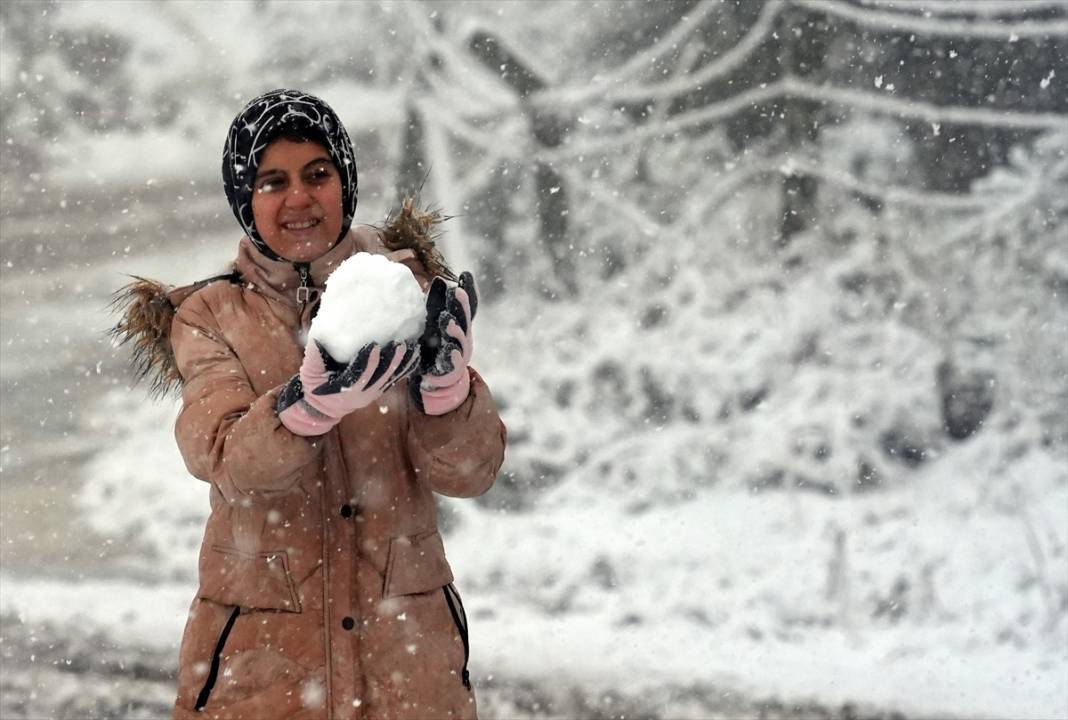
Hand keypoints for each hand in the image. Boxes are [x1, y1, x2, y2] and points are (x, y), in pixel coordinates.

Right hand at [278, 338, 419, 435]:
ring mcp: (374, 393)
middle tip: (400, 344)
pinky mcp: (380, 390)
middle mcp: (363, 393)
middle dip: (392, 360)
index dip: (368, 361)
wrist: (324, 407)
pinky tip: (415, 355)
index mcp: (345, 389)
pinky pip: (395, 379)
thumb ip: (313, 356)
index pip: (360, 375)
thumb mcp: (309, 373)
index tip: (374, 345)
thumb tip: (317, 336)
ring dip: (402, 363)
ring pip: (391, 378)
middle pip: (381, 377)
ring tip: (412, 347)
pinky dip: (406, 367)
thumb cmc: (316, 387)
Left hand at [410, 271, 477, 415]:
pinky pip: (452, 363)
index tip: (465, 275)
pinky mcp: (450, 370)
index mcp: (458, 324)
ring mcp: (458, 353)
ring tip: (447, 320)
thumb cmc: (433, 346)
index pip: (464, 305)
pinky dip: (452, 356)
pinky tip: (449, 350)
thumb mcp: (433, 324)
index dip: (467, 290)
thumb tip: (438, 280)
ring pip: (459, 339)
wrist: (436, 380)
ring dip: (454, 329)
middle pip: (464, 319)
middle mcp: (461, 337)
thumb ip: (436, 304)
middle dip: (461, 306)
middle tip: (456, 291)